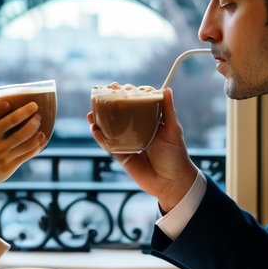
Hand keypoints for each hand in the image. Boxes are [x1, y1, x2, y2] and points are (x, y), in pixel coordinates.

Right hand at [0, 92, 46, 218]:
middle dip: (33, 121)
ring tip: (40, 126)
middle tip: (37, 114)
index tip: (33, 104)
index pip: (9, 119)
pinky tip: (39, 140)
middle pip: (22, 131)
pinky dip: (36, 146)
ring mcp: (3, 158)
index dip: (23, 111)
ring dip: (37, 133)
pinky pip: (27, 155)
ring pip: (27, 144)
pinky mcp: (8, 168)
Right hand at [87, 87, 199, 213]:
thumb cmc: (175, 154)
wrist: (172, 182)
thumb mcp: (173, 130)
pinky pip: (107, 144)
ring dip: (99, 119)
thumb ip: (168, 110)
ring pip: (109, 128)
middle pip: (119, 114)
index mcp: (148, 121)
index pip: (134, 103)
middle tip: (101, 93)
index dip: (125, 94)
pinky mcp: (121, 155)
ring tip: (91, 111)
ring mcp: (126, 142)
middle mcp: (135, 130)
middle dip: (108, 104)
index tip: (118, 86)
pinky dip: (99, 136)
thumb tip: (167, 89)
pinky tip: (94, 128)